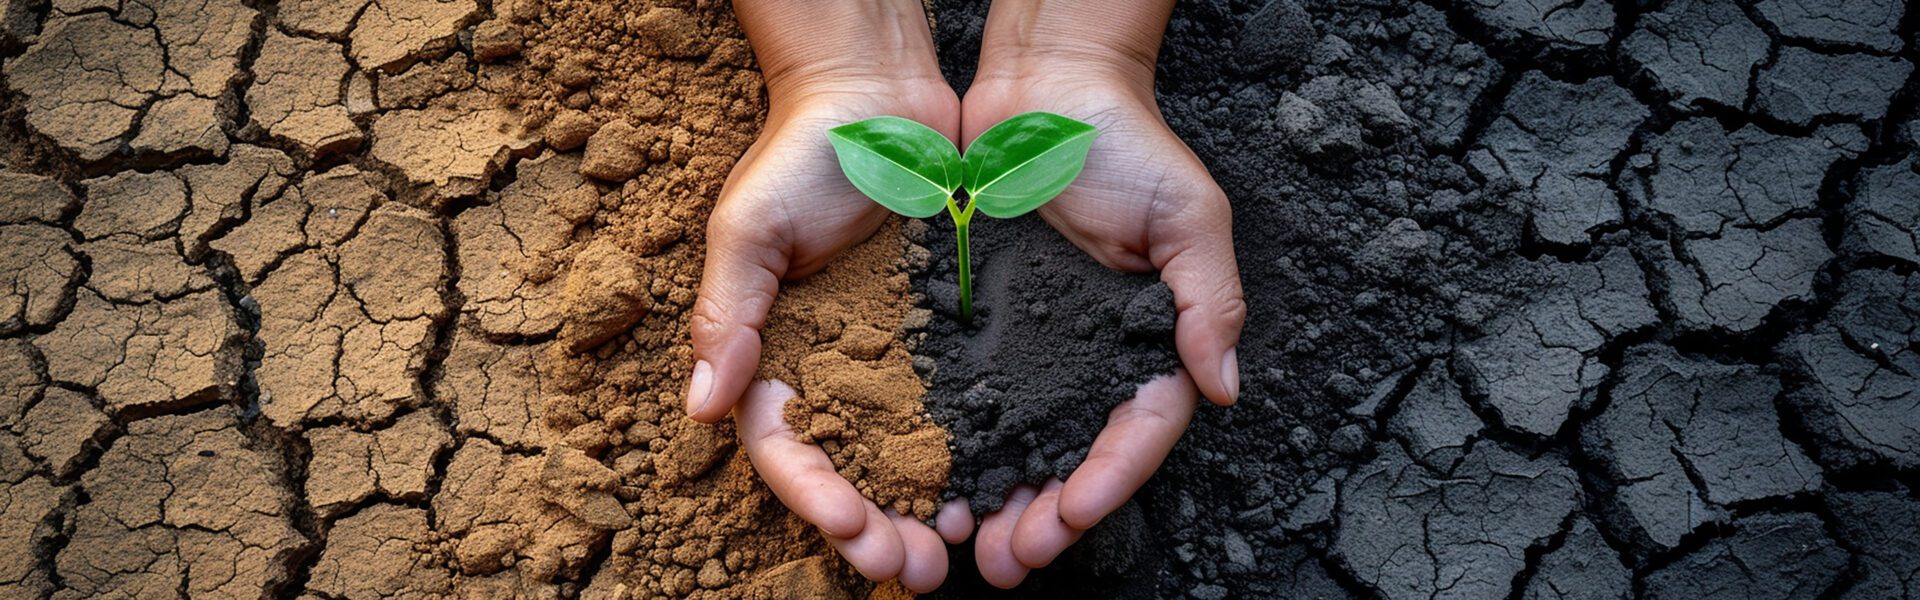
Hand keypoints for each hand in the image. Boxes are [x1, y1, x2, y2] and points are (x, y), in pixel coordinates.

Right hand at [694, 0, 960, 590]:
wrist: (883, 101)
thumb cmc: (804, 153)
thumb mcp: (752, 226)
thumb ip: (730, 313)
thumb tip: (701, 407)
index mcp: (775, 354)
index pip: (786, 447)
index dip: (816, 495)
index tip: (852, 528)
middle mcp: (834, 371)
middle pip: (850, 474)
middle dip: (879, 530)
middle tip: (916, 569)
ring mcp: (894, 364)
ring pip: (909, 462)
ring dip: (928, 515)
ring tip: (961, 554)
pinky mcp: (949, 346)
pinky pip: (963, 416)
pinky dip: (976, 463)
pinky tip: (1001, 495)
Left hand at [942, 1, 1244, 586]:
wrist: (1040, 90)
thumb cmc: (1125, 142)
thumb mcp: (1188, 215)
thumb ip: (1207, 299)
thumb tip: (1224, 388)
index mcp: (1148, 345)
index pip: (1136, 433)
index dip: (1107, 480)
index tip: (1073, 513)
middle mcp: (1087, 363)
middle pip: (1070, 462)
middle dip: (1043, 519)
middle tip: (1009, 561)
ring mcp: (1028, 353)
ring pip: (1012, 450)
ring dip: (991, 505)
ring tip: (963, 547)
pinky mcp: (971, 334)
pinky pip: (956, 404)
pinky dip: (944, 452)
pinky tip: (920, 487)